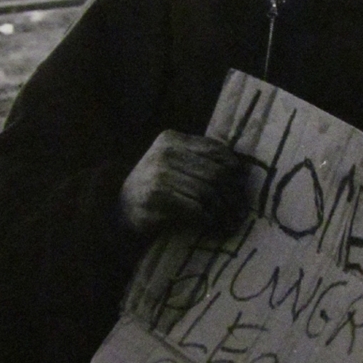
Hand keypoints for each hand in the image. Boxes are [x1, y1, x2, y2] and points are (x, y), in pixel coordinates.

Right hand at [119, 130, 247, 235]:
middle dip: (232, 194)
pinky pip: (195, 208)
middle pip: (215, 172)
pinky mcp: (157, 198)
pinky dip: (207, 218)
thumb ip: (199, 159)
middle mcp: (165, 153)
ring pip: (207, 192)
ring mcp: (159, 174)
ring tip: (230, 219)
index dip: (234, 169)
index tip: (241, 185)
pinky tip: (211, 223)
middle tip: (241, 209)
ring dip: (222, 209)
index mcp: (172, 139)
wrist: (121, 208)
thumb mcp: (173, 163)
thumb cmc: (155, 186)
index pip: (215, 150)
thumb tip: (240, 170)